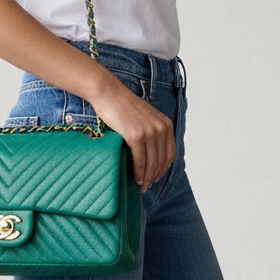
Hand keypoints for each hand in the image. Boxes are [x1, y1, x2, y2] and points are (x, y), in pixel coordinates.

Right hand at [90, 78, 174, 192]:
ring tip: (142, 186)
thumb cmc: (122, 106)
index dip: (164, 169)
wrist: (108, 93)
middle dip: (155, 176)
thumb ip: (151, 132)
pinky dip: (139, 172)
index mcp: (166, 124)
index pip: (170, 153)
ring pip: (152, 162)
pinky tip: (137, 179)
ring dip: (148, 177)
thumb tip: (150, 155)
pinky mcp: (136, 135)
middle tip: (147, 186)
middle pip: (162, 160)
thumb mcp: (145, 118)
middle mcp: (161, 127)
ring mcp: (149, 131)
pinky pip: (140, 160)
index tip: (156, 177)